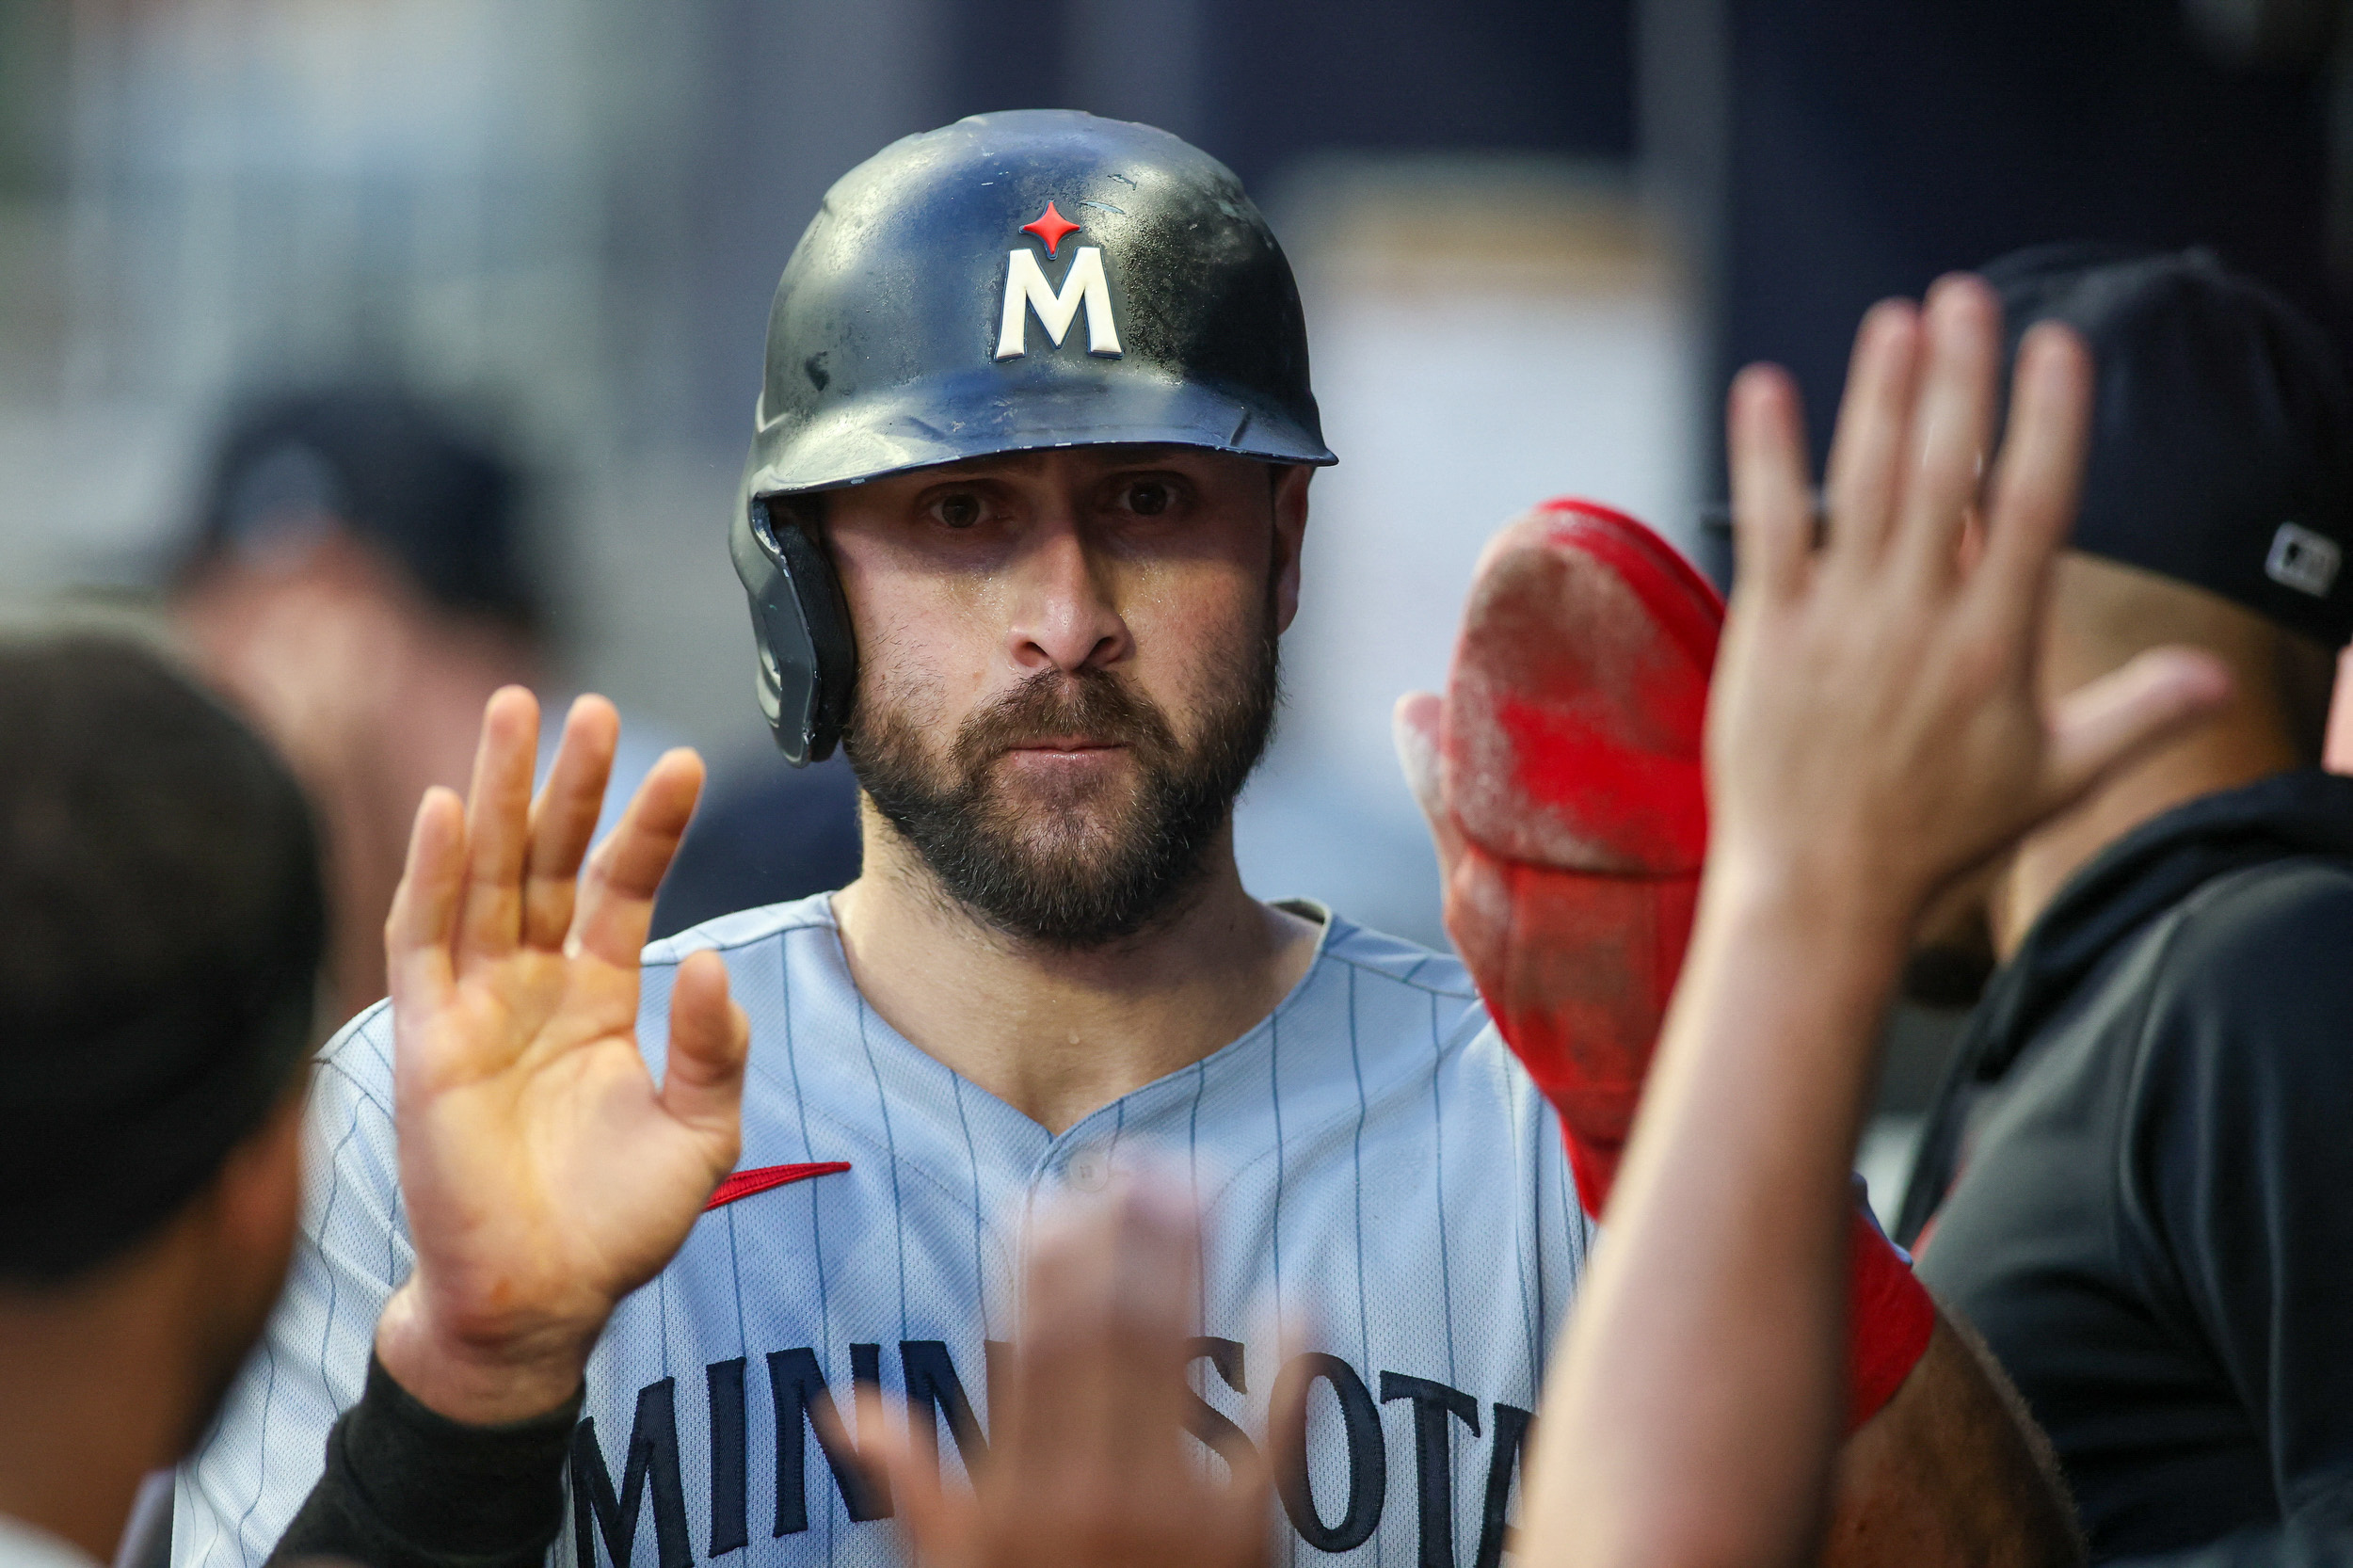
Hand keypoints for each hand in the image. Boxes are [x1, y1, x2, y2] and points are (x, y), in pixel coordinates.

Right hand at [373, 688, 748, 1422]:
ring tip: (514, 712)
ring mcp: (475, 1006)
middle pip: (547, 859)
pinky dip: (430, 872)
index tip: (687, 763)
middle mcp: (534, 986)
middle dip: (565, 782)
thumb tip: (713, 960)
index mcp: (599, 996)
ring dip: (494, 796)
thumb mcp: (702, 1132)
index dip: (651, 825)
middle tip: (586, 704)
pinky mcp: (426, 1038)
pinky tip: (445, 809)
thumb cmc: (618, 1224)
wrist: (540, 1303)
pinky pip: (423, 940)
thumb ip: (716, 1046)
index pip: (622, 886)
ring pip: (483, 877)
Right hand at [855, 1180, 1281, 1567]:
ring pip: (1180, 1359)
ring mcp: (1174, 1510)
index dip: (1038, 1267)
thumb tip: (848, 1406)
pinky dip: (1290, 1366)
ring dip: (1192, 1263)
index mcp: (1018, 1492)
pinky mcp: (1248, 1535)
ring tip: (1200, 1182)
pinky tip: (1297, 1293)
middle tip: (1131, 1159)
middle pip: (1108, 1332)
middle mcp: (1093, 1488)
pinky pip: (1275, 1438)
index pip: (1026, 1351)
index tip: (1048, 1197)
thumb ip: (912, 1487)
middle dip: (1119, 1238)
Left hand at [1711, 275, 2228, 932]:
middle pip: (1944, 472)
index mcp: (1995, 645)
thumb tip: (2213, 674)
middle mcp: (1919, 619)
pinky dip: (1764, 456)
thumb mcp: (2055, 781)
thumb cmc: (1940, 839)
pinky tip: (1764, 386)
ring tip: (1897, 319)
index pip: (2034, 507)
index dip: (2048, 419)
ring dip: (1879, 395)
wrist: (1821, 891)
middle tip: (1969, 293)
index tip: (2058, 346)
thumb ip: (2135, 715)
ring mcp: (1838, 622)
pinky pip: (1765, 527)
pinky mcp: (1765, 633)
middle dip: (1960, 376)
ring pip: (1862, 485)